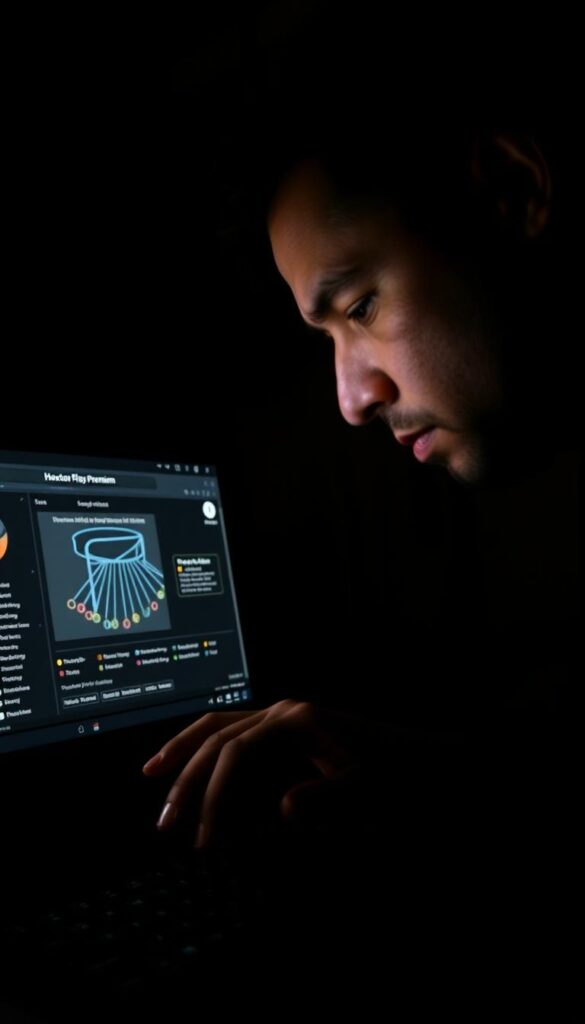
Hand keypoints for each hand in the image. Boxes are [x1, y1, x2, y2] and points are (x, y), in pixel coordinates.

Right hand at [142, 700, 382, 847]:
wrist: (425, 763)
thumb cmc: (398, 777)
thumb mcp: (368, 791)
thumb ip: (328, 799)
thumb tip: (283, 809)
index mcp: (296, 721)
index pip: (235, 753)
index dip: (214, 796)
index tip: (205, 837)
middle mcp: (283, 712)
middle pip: (217, 734)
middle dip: (185, 775)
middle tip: (164, 820)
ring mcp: (284, 717)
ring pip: (220, 725)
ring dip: (185, 750)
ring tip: (152, 774)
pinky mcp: (288, 730)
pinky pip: (236, 734)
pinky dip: (209, 751)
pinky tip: (196, 769)